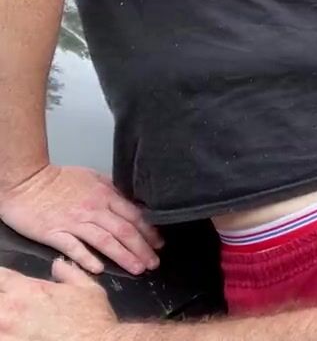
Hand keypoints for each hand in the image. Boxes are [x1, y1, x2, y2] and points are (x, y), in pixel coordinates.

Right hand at [0, 166, 161, 274]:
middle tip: (154, 262)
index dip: (149, 231)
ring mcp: (74, 222)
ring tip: (138, 268)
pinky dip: (87, 258)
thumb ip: (111, 190)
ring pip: (105, 241)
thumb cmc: (58, 179)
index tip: (159, 244)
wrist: (26, 180)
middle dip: (143, 248)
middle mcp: (94, 209)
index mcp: (105, 195)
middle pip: (125, 230)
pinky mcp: (54, 233)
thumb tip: (130, 201)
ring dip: (124, 256)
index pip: (134, 215)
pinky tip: (99, 269)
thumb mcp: (92, 177)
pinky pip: (74, 248)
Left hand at [0, 259, 118, 340]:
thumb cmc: (94, 319)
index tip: (6, 286)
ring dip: (2, 323)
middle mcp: (11, 310)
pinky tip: (15, 337)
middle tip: (12, 309)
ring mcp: (7, 333)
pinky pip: (0, 339)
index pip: (0, 276)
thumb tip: (58, 263)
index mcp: (28, 290)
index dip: (1, 280)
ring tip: (11, 326)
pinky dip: (6, 337)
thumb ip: (69, 273)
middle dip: (2, 300)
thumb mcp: (88, 289)